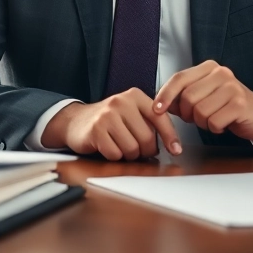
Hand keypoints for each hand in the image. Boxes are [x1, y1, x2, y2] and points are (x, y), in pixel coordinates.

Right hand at [41, 89, 182, 159]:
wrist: (76, 121)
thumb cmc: (108, 120)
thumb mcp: (131, 113)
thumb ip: (150, 122)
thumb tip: (172, 145)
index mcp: (135, 96)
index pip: (160, 117)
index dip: (170, 136)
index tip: (176, 150)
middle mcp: (122, 102)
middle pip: (147, 138)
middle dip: (144, 150)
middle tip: (136, 149)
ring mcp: (108, 115)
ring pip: (132, 149)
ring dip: (128, 155)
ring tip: (120, 145)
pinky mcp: (96, 130)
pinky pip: (115, 154)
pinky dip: (114, 156)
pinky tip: (108, 146)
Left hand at [153, 60, 252, 142]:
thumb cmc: (228, 106)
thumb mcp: (205, 96)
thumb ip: (183, 97)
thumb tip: (160, 104)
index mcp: (209, 68)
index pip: (179, 78)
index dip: (165, 95)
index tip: (156, 109)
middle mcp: (221, 73)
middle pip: (187, 98)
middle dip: (188, 114)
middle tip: (199, 118)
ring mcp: (232, 88)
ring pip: (199, 112)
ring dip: (203, 123)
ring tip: (214, 119)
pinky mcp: (240, 104)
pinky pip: (213, 122)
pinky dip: (215, 128)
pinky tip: (224, 124)